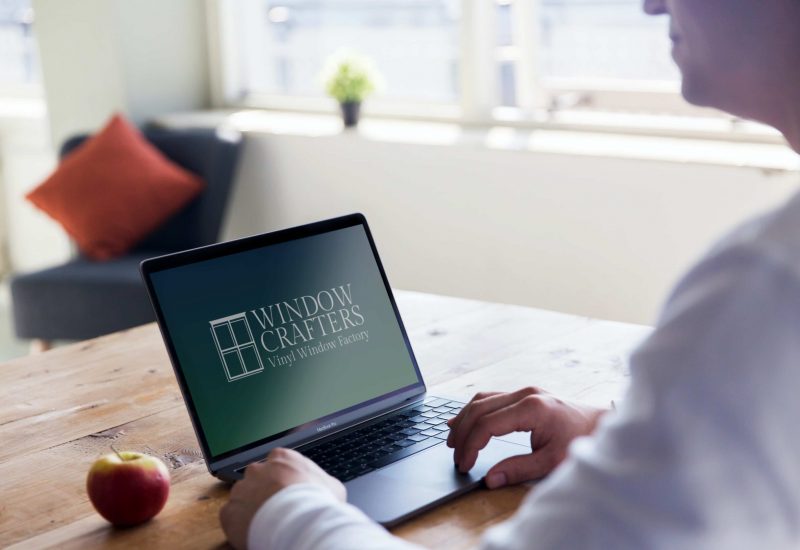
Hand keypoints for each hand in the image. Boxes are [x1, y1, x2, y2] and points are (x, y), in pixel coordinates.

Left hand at [219, 448, 345, 549]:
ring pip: (242, 495)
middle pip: (257, 476)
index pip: (277, 460)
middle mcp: (258, 469)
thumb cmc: (318, 504)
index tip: (287, 488)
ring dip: (251, 506)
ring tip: (266, 522)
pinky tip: (254, 531)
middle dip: (264, 490)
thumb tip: (325, 487)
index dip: (282, 476)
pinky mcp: (229, 511)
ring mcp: (241, 490)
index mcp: (282, 458)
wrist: (299, 524)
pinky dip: (240, 524)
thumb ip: (320, 481)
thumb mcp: (332, 486)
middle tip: (277, 507)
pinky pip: (231, 515)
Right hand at [447, 387, 605, 488]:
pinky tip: (461, 421)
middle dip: (463, 434)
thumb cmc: (580, 442)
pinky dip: (474, 411)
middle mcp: (525, 394)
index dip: (470, 445)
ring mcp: (524, 391)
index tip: (464, 464)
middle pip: (479, 409)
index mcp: (532, 408)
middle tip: (456, 457)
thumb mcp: (552, 462)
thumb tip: (490, 479)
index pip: (487, 424)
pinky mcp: (524, 395)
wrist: (600, 426)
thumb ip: (519, 470)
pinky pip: (490, 398)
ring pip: (481, 400)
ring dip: (464, 420)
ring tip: (452, 441)